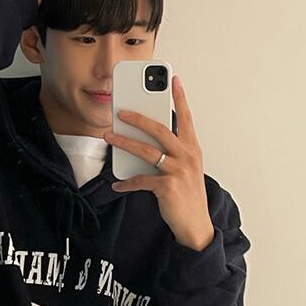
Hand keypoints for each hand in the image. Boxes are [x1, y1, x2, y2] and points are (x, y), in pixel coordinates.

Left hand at [104, 75, 215, 250]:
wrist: (195, 225)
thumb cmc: (188, 195)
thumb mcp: (185, 169)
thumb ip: (172, 152)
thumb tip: (146, 140)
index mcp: (192, 149)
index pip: (186, 119)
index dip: (180, 98)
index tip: (174, 80)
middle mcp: (187, 157)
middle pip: (160, 130)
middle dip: (138, 118)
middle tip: (121, 112)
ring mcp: (178, 171)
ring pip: (147, 151)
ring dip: (124, 143)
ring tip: (109, 137)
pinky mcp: (167, 187)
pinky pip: (141, 180)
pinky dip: (127, 182)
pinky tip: (117, 184)